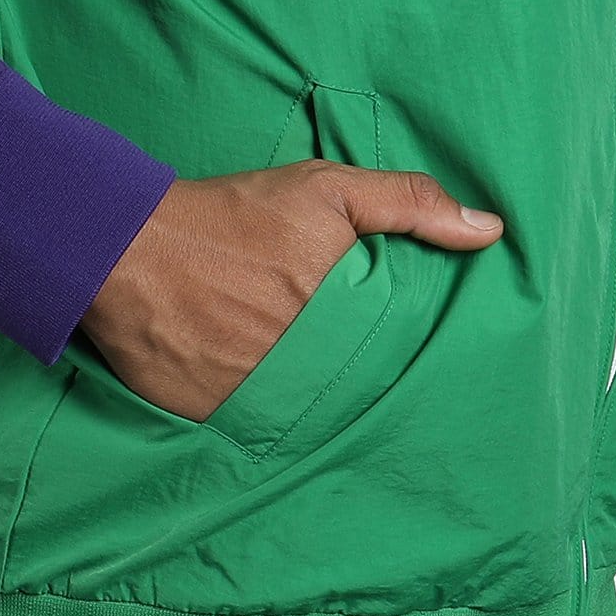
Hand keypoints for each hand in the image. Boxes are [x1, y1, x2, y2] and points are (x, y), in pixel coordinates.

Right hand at [78, 159, 503, 420]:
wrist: (126, 245)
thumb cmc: (232, 213)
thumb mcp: (324, 188)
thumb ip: (408, 204)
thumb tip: (489, 231)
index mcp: (344, 320)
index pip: (400, 354)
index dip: (400, 347)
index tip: (391, 338)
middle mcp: (308, 372)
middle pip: (357, 388)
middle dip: (355, 374)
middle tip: (334, 349)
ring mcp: (260, 402)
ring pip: (310, 413)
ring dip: (312, 397)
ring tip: (293, 365)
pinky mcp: (215, 421)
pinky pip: (256, 427)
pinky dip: (262, 411)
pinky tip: (255, 381)